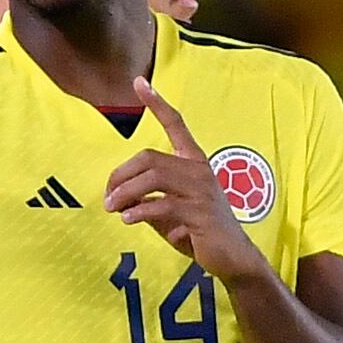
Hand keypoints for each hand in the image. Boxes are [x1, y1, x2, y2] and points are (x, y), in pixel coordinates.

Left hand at [102, 80, 268, 275]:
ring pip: (154, 178)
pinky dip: (140, 211)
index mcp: (196, 163)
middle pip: (150, 157)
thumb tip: (120, 199)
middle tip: (107, 196)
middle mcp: (200, 170)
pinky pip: (161, 205)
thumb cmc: (202, 234)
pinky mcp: (199, 212)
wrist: (235, 260)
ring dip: (126, 193)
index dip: (158, 103)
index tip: (140, 82)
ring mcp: (201, 191)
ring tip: (113, 208)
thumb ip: (150, 200)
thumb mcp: (172, 212)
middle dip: (122, 175)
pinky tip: (129, 220)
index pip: (176, 125)